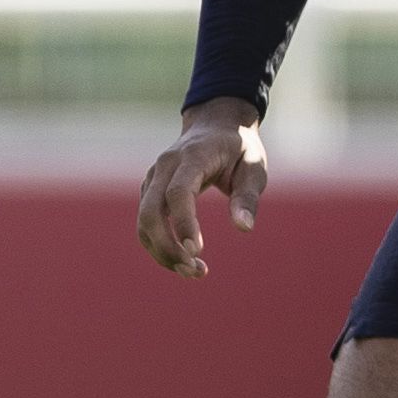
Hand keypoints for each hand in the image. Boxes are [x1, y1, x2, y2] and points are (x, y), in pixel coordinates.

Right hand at [137, 99, 266, 276]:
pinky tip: (182, 260)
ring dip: (162, 252)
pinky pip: (146, 223)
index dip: (183, 224)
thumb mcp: (254, 167)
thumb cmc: (240, 148)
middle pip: (150, 212)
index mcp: (192, 157)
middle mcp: (165, 166)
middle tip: (196, 271)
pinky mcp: (150, 191)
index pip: (178, 193)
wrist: (216, 125)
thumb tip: (244, 228)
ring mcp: (153, 178)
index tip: (198, 251)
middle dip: (167, 247)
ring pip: (143, 222)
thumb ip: (248, 197)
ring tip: (194, 272)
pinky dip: (159, 245)